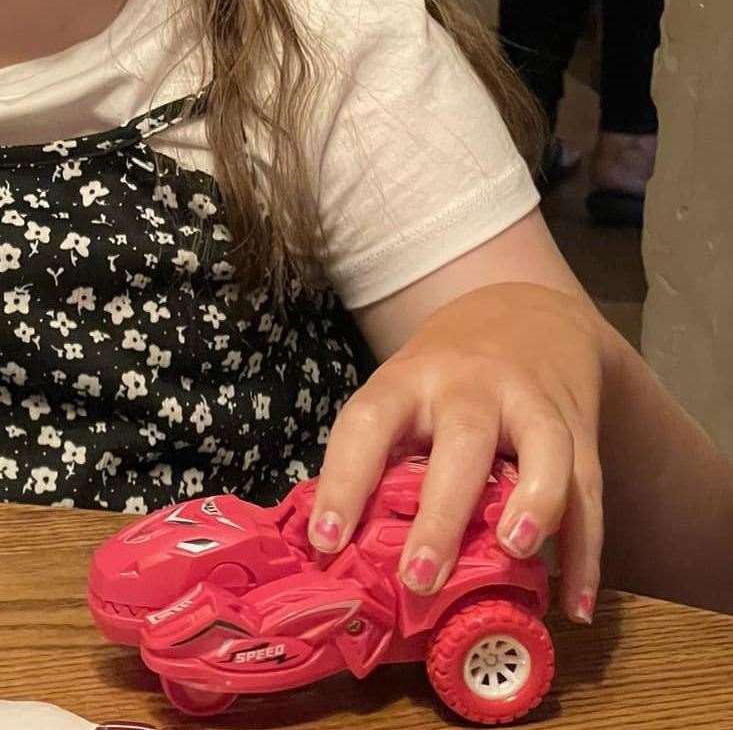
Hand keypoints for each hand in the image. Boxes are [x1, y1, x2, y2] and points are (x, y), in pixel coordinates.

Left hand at [306, 284, 605, 624]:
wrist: (527, 311)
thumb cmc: (443, 375)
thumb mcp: (402, 390)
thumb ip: (383, 454)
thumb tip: (342, 546)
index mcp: (409, 379)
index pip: (368, 422)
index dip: (344, 480)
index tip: (326, 540)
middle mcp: (471, 386)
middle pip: (462, 439)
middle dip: (440, 511)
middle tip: (418, 577)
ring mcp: (531, 403)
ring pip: (544, 448)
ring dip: (536, 501)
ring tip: (514, 550)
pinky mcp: (579, 429)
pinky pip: (590, 491)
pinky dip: (586, 550)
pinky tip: (574, 604)